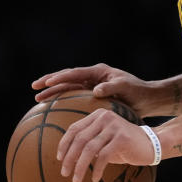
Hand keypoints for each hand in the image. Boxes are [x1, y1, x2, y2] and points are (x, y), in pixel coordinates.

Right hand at [32, 63, 158, 117]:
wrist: (147, 99)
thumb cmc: (138, 92)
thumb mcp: (126, 88)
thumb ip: (112, 87)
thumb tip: (96, 90)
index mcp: (99, 72)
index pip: (76, 73)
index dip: (61, 77)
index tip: (48, 82)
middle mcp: (93, 77)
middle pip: (67, 78)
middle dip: (50, 81)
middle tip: (34, 87)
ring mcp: (92, 86)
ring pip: (68, 88)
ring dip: (53, 92)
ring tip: (37, 98)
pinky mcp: (93, 96)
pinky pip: (74, 97)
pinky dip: (63, 102)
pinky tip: (53, 110)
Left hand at [56, 109, 155, 181]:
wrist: (151, 144)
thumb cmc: (124, 145)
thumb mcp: (104, 140)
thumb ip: (89, 142)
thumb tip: (66, 156)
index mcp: (98, 115)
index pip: (74, 129)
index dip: (64, 145)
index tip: (59, 159)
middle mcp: (105, 117)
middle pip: (80, 139)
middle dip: (70, 158)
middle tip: (65, 173)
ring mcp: (114, 126)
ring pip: (89, 149)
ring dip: (80, 167)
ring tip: (76, 179)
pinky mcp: (123, 138)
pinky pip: (103, 156)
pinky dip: (97, 169)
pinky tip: (95, 178)